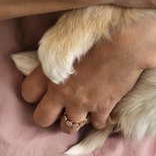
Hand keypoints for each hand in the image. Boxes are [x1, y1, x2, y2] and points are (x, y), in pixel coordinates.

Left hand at [20, 12, 155, 132]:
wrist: (128, 39)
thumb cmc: (97, 27)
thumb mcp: (64, 32)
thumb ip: (52, 50)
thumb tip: (48, 54)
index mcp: (48, 71)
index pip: (27, 94)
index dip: (34, 93)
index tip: (44, 89)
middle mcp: (61, 91)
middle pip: (42, 119)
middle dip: (49, 114)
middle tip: (59, 105)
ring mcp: (82, 103)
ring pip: (67, 127)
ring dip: (73, 119)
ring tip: (80, 109)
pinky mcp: (103, 108)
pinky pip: (96, 125)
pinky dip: (99, 119)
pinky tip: (101, 109)